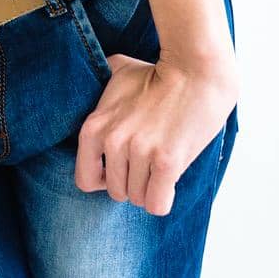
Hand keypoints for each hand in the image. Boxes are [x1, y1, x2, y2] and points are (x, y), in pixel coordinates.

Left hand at [75, 51, 238, 215]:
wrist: (193, 73)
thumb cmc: (156, 75)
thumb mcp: (114, 75)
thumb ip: (99, 92)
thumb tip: (95, 99)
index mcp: (94, 126)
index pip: (85, 180)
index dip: (103, 179)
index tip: (119, 169)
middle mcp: (113, 141)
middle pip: (116, 193)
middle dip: (133, 183)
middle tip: (147, 161)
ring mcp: (139, 152)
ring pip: (138, 199)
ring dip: (151, 188)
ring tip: (160, 162)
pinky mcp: (166, 162)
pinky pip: (157, 205)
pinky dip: (164, 197)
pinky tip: (170, 177)